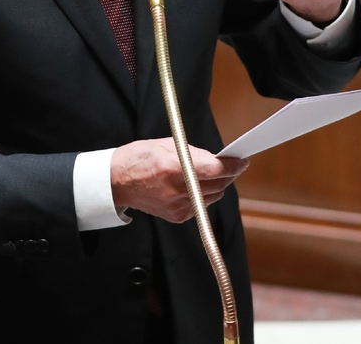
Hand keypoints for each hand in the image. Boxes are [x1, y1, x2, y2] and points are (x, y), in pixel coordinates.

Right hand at [110, 137, 247, 222]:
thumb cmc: (139, 158)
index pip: (215, 169)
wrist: (118, 182)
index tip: (242, 160)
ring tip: (214, 173)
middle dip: (228, 174)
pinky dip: (204, 195)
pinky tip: (197, 185)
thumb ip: (193, 152)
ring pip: (213, 197)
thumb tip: (215, 159)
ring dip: (218, 185)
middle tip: (232, 164)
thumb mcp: (166, 144)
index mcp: (175, 167)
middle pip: (218, 185)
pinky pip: (201, 206)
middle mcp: (178, 189)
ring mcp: (178, 206)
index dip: (232, 165)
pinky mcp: (177, 216)